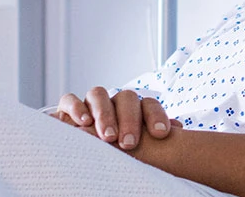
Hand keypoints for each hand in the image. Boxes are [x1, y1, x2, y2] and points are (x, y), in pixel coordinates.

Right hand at [50, 87, 178, 149]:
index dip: (156, 116)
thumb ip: (153, 134)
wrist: (83, 150)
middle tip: (129, 143)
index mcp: (135, 110)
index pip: (149, 105)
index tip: (161, 134)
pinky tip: (83, 122)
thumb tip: (178, 128)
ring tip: (108, 136)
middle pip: (125, 98)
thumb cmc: (117, 148)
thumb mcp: (138, 144)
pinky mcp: (67, 109)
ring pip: (98, 94)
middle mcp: (114, 103)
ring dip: (104, 114)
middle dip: (129, 120)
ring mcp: (91, 103)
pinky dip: (76, 108)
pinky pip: (69, 99)